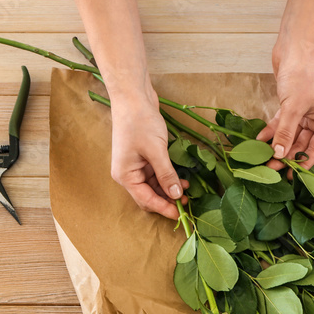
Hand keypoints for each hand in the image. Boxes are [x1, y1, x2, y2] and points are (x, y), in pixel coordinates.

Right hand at [109, 87, 186, 219]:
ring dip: (170, 189)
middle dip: (167, 200)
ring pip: (154, 185)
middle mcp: (128, 173)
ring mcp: (135, 165)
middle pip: (149, 196)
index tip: (182, 216)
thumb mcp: (156, 151)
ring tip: (188, 191)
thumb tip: (176, 195)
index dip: (164, 209)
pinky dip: (168, 177)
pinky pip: (156, 173)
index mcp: (125, 176)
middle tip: (188, 205)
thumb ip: (166, 174)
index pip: (146, 200)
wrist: (133, 97)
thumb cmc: (140, 122)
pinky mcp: (144, 156)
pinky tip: (182, 179)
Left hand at [258, 48, 313, 169]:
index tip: (289, 177)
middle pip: (300, 144)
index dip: (302, 164)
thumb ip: (286, 133)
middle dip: (284, 156)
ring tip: (261, 158)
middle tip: (268, 168)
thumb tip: (278, 155)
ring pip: (289, 135)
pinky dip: (271, 130)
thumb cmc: (303, 75)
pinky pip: (281, 123)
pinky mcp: (290, 105)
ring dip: (276, 145)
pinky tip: (259, 140)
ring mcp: (303, 112)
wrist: (296, 47)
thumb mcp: (294, 108)